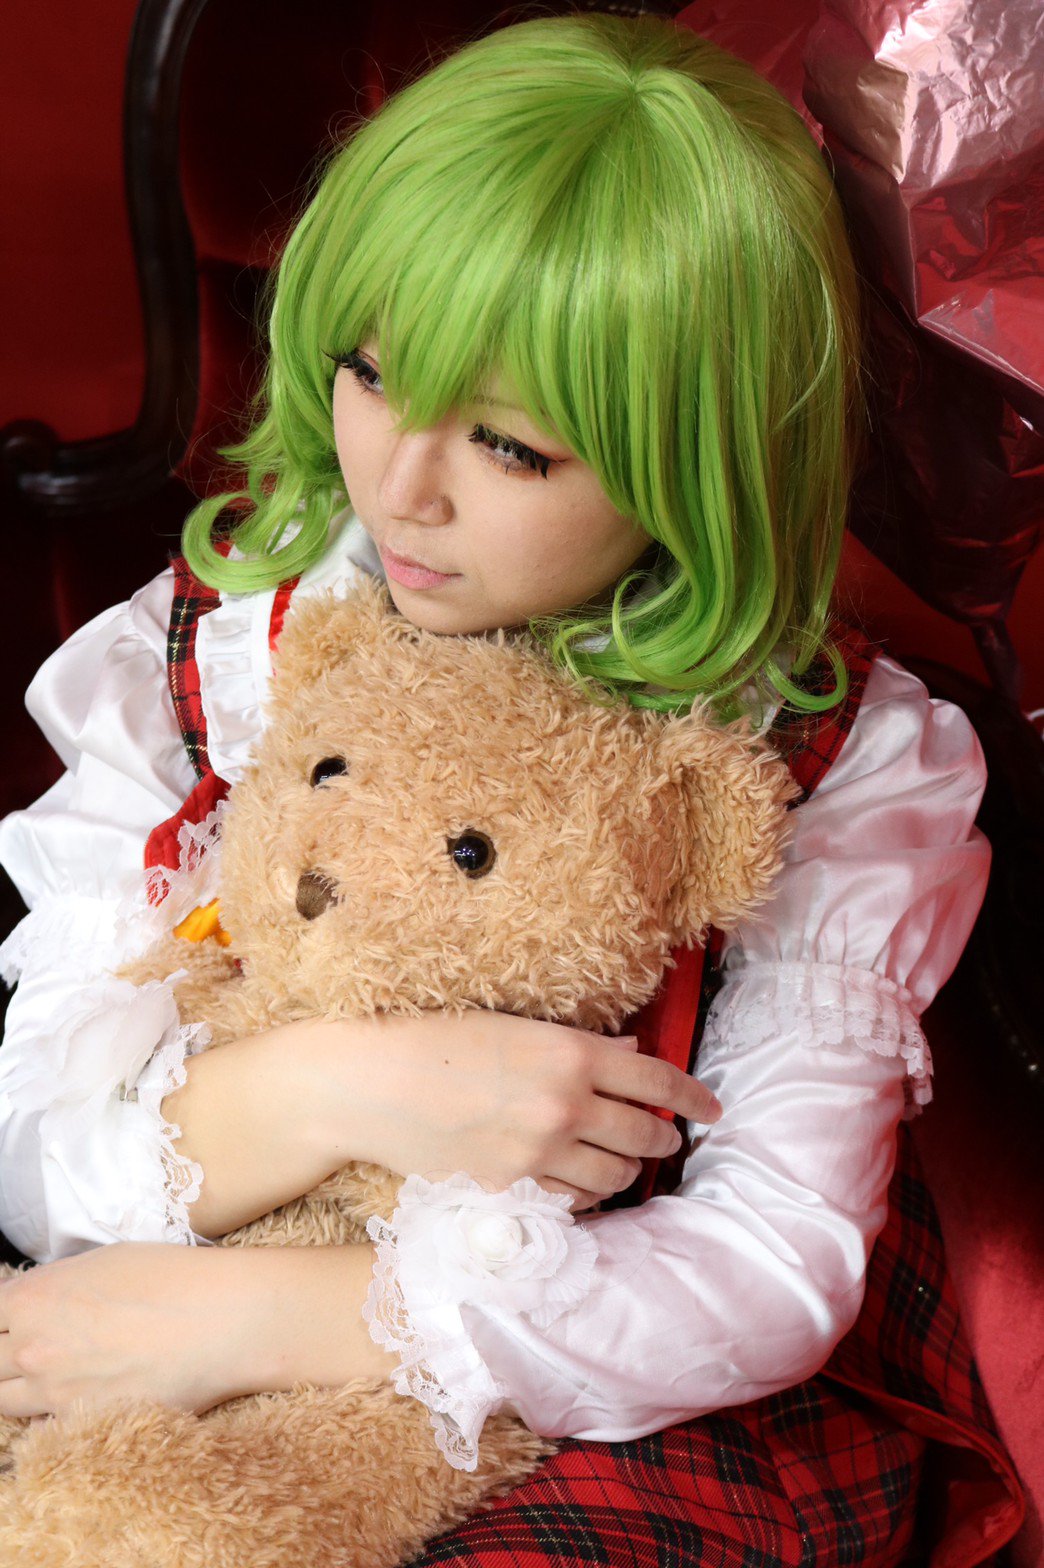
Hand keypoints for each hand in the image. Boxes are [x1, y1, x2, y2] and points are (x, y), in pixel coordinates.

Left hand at [0, 1242, 391, 1418]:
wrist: (223, 1319)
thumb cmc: (172, 1278)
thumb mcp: (103, 1261)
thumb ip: (54, 1287)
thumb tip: (36, 1303)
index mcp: (33, 1299)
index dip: (1, 1319)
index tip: (11, 1322)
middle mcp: (33, 1349)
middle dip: (4, 1353)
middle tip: (32, 1348)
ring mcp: (55, 1394)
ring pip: (4, 1403)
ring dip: (18, 1387)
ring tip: (48, 1372)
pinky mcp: (84, 1425)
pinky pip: (43, 1426)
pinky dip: (47, 1415)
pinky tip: (71, 1397)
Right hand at [355, 1011, 722, 1209]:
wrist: (371, 1083)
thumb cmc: (437, 1039)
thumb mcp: (516, 1026)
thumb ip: (580, 1046)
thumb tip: (629, 1053)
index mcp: (571, 1053)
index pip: (657, 1079)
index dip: (693, 1096)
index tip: (712, 1110)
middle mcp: (565, 1106)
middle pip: (643, 1134)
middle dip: (663, 1137)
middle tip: (664, 1137)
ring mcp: (538, 1154)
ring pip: (614, 1178)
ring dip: (626, 1171)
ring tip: (620, 1163)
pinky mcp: (509, 1191)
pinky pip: (570, 1204)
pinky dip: (584, 1195)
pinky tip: (577, 1183)